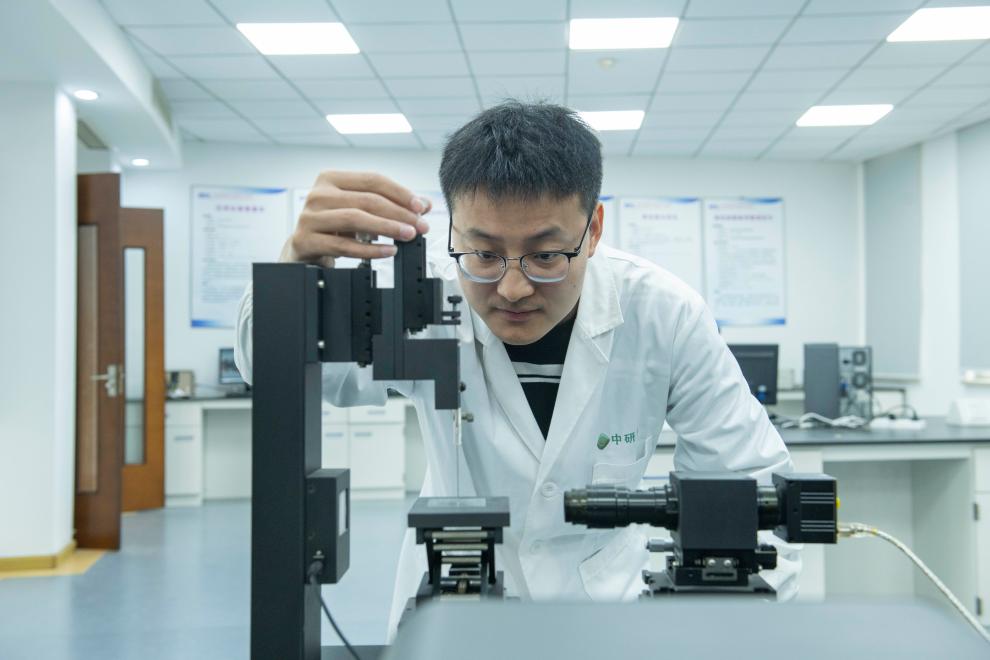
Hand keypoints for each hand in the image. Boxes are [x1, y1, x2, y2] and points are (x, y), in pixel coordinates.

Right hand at [281, 171, 430, 265]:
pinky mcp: (305, 240)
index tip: (421, 207)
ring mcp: (309, 217)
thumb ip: (389, 205)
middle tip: (420, 226)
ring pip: (355, 219)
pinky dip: (370, 250)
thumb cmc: (333, 227)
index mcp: (331, 179)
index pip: (373, 180)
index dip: (400, 192)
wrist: (302, 250)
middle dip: (399, 213)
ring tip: (408, 236)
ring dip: (387, 228)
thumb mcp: (360, 211)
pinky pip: (344, 246)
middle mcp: (317, 194)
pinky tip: (388, 251)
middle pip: (367, 200)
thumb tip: (423, 205)